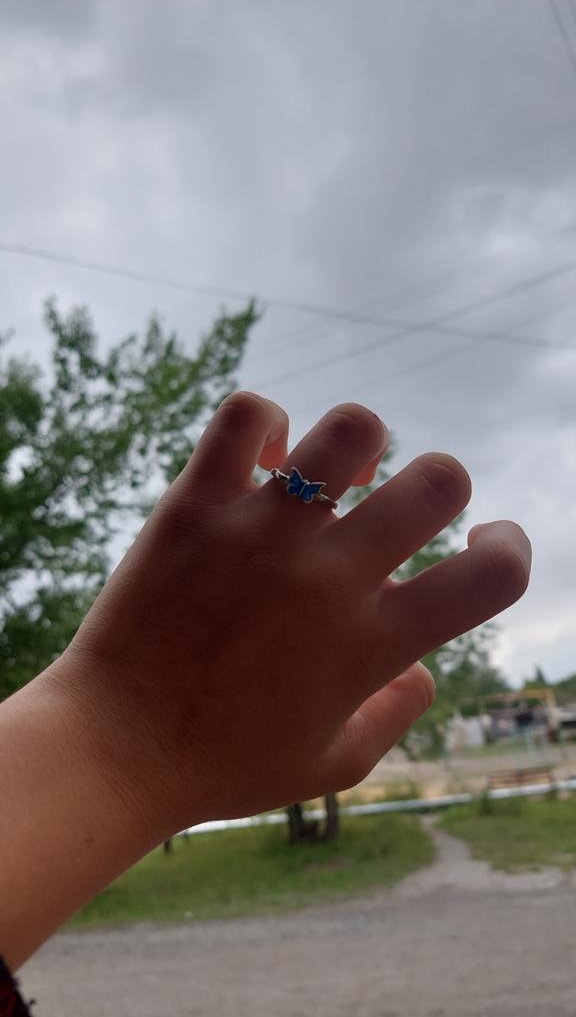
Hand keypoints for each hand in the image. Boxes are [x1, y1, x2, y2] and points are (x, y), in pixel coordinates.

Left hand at [52, 393, 530, 836]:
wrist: (113, 750)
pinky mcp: (197, 505)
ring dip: (361, 443)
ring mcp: (262, 534)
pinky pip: (245, 416)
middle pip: (440, 480)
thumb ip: (396, 717)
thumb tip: (425, 669)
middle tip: (399, 510)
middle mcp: (330, 578)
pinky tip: (262, 458)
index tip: (483, 545)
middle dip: (442, 484)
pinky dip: (265, 423)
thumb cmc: (223, 766)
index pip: (495, 574)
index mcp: (374, 643)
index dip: (511, 548)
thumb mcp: (331, 765)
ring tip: (331, 475)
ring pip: (353, 428)